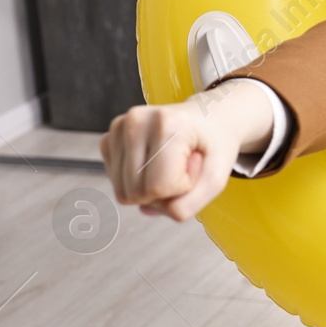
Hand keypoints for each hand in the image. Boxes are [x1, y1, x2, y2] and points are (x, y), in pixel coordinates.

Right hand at [99, 80, 272, 221]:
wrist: (208, 117)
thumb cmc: (215, 144)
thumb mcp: (217, 179)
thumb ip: (188, 204)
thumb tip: (146, 209)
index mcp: (168, 124)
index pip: (158, 187)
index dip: (182, 189)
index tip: (195, 166)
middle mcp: (137, 121)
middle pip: (135, 193)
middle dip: (164, 191)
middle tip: (184, 166)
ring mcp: (119, 127)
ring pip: (123, 192)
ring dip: (150, 187)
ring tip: (171, 163)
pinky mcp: (109, 137)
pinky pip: (117, 182)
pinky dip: (138, 180)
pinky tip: (155, 161)